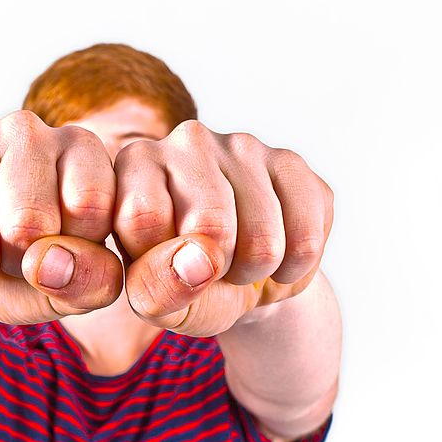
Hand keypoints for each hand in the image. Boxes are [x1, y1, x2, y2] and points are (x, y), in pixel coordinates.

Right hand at [0, 110, 122, 322]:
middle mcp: (27, 130)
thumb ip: (94, 281)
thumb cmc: (33, 271)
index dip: (72, 254)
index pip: (91, 205)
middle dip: (18, 266)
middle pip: (26, 223)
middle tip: (12, 257)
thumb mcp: (78, 287)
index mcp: (81, 149)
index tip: (61, 250)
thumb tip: (51, 262)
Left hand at [114, 120, 333, 336]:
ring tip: (241, 263)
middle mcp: (186, 140)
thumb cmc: (183, 283)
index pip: (143, 216)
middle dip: (216, 269)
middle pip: (210, 223)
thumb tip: (198, 260)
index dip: (162, 263)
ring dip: (255, 272)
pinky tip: (277, 254)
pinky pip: (306, 236)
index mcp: (135, 163)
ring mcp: (243, 145)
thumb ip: (155, 288)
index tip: (166, 267)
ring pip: (262, 237)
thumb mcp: (155, 301)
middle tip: (210, 268)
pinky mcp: (291, 162)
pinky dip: (294, 266)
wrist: (243, 278)